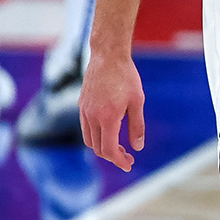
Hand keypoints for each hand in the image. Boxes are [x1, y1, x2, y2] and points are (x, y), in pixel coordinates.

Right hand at [79, 50, 145, 171]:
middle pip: (98, 148)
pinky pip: (86, 128)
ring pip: (89, 140)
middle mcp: (92, 117)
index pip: (109, 150)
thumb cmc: (126, 77)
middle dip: (113, 156)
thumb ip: (136, 126)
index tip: (129, 164)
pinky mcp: (81, 105)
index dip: (119, 160)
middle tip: (128, 156)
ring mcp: (84, 111)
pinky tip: (109, 130)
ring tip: (118, 145)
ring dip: (102, 147)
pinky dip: (95, 136)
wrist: (107, 56)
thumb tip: (137, 147)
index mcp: (107, 118)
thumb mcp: (137, 101)